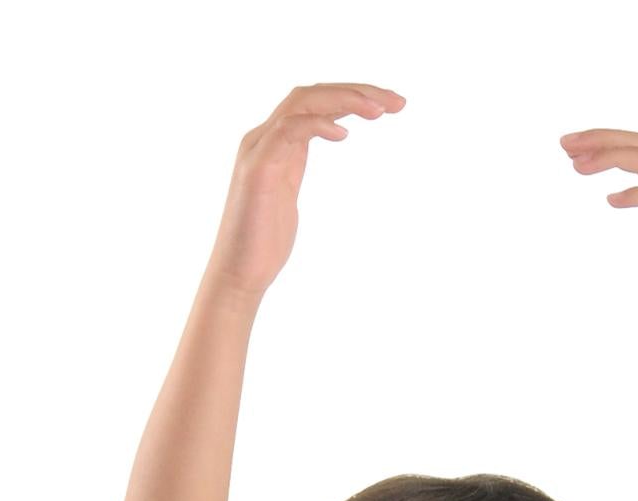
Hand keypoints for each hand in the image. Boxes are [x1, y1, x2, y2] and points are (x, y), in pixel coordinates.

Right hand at [209, 83, 401, 303]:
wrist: (239, 271)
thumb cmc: (265, 240)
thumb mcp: (288, 193)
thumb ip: (296, 166)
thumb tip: (314, 156)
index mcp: (277, 141)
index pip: (316, 102)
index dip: (354, 96)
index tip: (393, 104)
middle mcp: (266, 136)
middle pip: (312, 94)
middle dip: (358, 92)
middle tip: (399, 101)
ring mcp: (260, 149)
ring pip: (301, 103)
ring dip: (344, 100)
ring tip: (380, 109)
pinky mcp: (259, 169)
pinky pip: (288, 131)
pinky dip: (316, 126)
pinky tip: (344, 134)